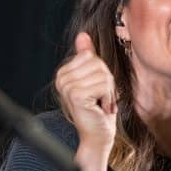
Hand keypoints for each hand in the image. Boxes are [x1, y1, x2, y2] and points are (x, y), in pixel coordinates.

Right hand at [54, 32, 116, 170]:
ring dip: (108, 92)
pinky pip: (103, 85)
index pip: (91, 56)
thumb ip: (87, 58)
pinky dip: (108, 97)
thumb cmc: (98, 110)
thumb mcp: (95, 80)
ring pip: (102, 74)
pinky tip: (101, 108)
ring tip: (101, 104)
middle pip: (97, 63)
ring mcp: (67, 86)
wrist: (97, 136)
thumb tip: (82, 35)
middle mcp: (61, 78)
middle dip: (107, 82)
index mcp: (64, 73)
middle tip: (101, 99)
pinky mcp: (76, 95)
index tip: (98, 91)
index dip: (102, 73)